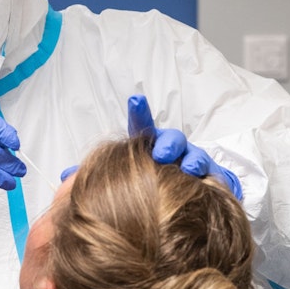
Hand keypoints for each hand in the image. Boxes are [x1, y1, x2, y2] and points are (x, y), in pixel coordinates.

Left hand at [126, 95, 243, 200]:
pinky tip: (200, 178)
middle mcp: (170, 146)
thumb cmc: (152, 178)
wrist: (188, 188)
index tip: (135, 101)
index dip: (139, 113)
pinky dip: (204, 174)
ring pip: (192, 154)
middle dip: (167, 145)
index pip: (142, 125)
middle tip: (161, 156)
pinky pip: (207, 170)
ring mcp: (190, 157)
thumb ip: (119, 170)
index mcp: (149, 144)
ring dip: (190, 161)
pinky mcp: (206, 171)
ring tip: (187, 170)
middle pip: (170, 139)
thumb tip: (83, 176)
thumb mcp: (134, 173)